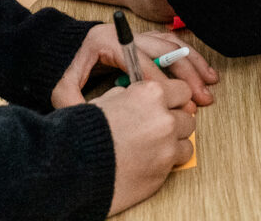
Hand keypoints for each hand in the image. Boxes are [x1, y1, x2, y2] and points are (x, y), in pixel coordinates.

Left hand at [52, 23, 218, 108]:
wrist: (61, 47)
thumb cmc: (64, 68)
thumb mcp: (60, 88)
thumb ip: (73, 104)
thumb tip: (95, 118)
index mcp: (109, 43)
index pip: (142, 63)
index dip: (162, 84)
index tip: (176, 103)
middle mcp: (128, 35)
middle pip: (166, 50)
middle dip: (187, 75)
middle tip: (201, 97)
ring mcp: (139, 34)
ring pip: (174, 44)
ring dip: (194, 64)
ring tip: (210, 83)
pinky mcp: (145, 38)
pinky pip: (173, 43)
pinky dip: (190, 56)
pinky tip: (202, 71)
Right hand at [95, 77, 197, 214]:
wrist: (72, 168)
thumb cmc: (82, 134)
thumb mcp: (105, 101)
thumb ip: (130, 96)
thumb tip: (140, 97)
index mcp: (150, 94)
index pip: (182, 90)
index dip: (174, 99)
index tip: (169, 106)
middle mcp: (163, 117)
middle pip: (187, 115)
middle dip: (174, 121)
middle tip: (158, 129)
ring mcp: (166, 145)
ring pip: (187, 139)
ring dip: (174, 141)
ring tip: (154, 146)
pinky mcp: (164, 169)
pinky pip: (179, 160)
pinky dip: (169, 160)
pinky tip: (152, 160)